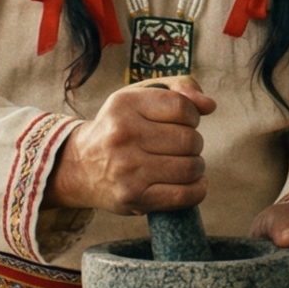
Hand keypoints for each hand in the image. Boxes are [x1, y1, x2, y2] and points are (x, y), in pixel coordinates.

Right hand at [42, 76, 212, 213]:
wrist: (78, 166)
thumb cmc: (119, 127)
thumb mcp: (138, 97)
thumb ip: (178, 89)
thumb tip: (210, 105)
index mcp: (125, 104)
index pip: (183, 107)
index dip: (193, 116)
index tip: (183, 123)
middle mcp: (123, 134)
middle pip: (190, 140)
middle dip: (194, 143)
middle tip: (180, 147)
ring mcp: (127, 169)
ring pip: (191, 167)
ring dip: (196, 166)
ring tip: (183, 164)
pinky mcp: (134, 197)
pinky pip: (185, 195)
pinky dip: (198, 189)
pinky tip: (191, 182)